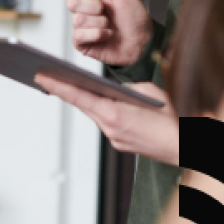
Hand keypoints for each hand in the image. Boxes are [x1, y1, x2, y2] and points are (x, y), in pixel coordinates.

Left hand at [36, 75, 177, 164]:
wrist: (182, 147)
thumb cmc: (169, 119)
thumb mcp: (148, 92)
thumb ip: (127, 87)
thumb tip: (114, 87)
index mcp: (113, 113)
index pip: (79, 96)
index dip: (58, 86)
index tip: (41, 77)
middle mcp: (109, 127)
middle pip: (81, 105)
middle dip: (64, 90)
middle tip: (46, 76)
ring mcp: (113, 137)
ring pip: (93, 114)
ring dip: (84, 101)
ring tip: (69, 85)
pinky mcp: (119, 143)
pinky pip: (105, 123)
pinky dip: (101, 112)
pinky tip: (100, 103)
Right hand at [51, 0, 152, 66]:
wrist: (142, 41)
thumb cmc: (134, 17)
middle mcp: (82, 8)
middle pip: (71, 2)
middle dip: (93, 5)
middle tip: (106, 9)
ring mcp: (80, 25)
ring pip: (78, 19)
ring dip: (100, 22)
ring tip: (109, 25)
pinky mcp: (80, 41)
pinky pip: (80, 35)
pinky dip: (98, 34)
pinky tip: (106, 35)